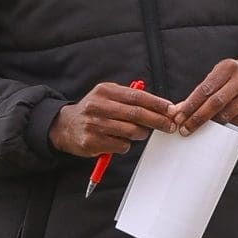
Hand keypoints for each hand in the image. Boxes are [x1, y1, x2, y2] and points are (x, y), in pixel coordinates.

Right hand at [49, 81, 178, 157]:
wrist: (66, 126)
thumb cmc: (94, 110)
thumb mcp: (107, 96)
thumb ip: (130, 98)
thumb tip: (161, 106)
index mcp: (104, 91)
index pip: (137, 96)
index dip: (157, 103)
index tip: (171, 109)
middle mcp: (97, 106)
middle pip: (136, 114)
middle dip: (158, 120)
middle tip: (170, 126)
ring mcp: (94, 125)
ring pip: (131, 131)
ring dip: (141, 134)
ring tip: (140, 132)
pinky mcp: (92, 142)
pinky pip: (121, 145)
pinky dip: (126, 144)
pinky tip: (118, 140)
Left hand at [170, 59, 237, 134]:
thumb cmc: (233, 79)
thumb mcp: (217, 77)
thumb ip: (200, 92)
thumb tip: (178, 110)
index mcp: (229, 68)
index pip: (205, 89)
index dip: (190, 105)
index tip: (179, 117)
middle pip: (216, 103)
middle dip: (197, 118)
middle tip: (185, 128)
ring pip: (226, 115)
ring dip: (209, 125)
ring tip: (196, 130)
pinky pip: (236, 123)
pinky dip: (223, 128)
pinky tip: (214, 129)